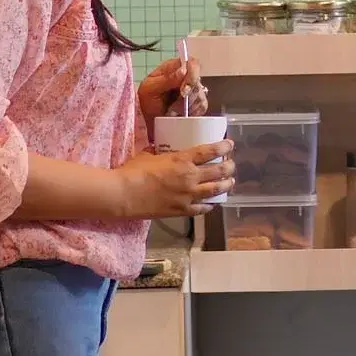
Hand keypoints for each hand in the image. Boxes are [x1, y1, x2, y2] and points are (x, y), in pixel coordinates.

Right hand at [114, 142, 234, 218]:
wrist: (124, 195)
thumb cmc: (133, 171)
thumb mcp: (148, 155)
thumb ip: (159, 152)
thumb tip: (160, 149)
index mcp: (182, 160)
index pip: (209, 151)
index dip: (223, 147)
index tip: (229, 144)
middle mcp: (190, 177)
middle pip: (218, 171)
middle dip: (229, 167)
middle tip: (231, 165)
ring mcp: (187, 196)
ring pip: (215, 190)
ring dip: (226, 185)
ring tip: (230, 182)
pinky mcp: (181, 210)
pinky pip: (202, 209)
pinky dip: (209, 205)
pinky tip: (212, 204)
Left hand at [139, 55, 208, 124]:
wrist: (147, 118)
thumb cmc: (146, 101)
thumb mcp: (150, 88)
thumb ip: (167, 79)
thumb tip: (183, 71)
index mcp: (173, 68)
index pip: (192, 63)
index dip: (192, 74)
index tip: (184, 89)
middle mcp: (185, 77)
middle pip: (198, 81)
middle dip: (188, 95)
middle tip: (175, 103)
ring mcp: (192, 90)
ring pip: (200, 96)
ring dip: (187, 106)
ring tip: (173, 110)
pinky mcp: (196, 103)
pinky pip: (202, 107)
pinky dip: (192, 112)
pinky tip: (181, 113)